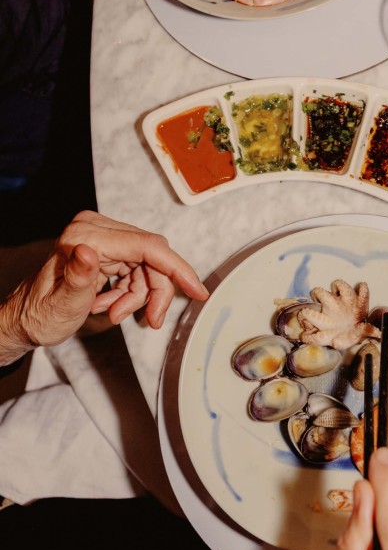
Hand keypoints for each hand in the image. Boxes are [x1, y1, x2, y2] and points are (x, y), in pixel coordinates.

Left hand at [0, 211, 208, 360]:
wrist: (26, 319)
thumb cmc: (41, 315)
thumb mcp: (62, 303)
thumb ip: (78, 276)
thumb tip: (87, 250)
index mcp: (86, 236)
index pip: (148, 246)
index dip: (177, 269)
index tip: (197, 290)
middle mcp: (96, 228)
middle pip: (152, 256)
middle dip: (155, 290)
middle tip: (151, 320)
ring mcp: (102, 235)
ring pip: (147, 263)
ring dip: (140, 294)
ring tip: (116, 314)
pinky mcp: (106, 245)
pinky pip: (136, 266)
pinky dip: (130, 289)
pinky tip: (111, 304)